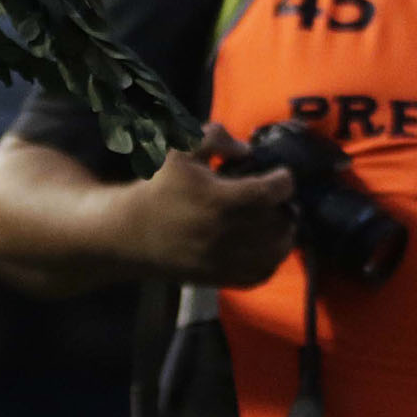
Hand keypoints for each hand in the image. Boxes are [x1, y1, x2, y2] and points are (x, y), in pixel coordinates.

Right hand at [122, 123, 296, 287]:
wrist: (131, 232)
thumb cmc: (159, 187)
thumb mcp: (181, 148)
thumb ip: (217, 138)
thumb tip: (248, 150)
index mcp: (219, 200)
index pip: (270, 192)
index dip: (284, 180)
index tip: (280, 174)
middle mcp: (227, 234)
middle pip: (279, 222)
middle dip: (285, 206)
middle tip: (278, 197)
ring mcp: (225, 261)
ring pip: (276, 251)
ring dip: (285, 233)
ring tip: (278, 218)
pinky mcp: (220, 278)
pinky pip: (261, 275)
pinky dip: (273, 259)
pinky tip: (268, 244)